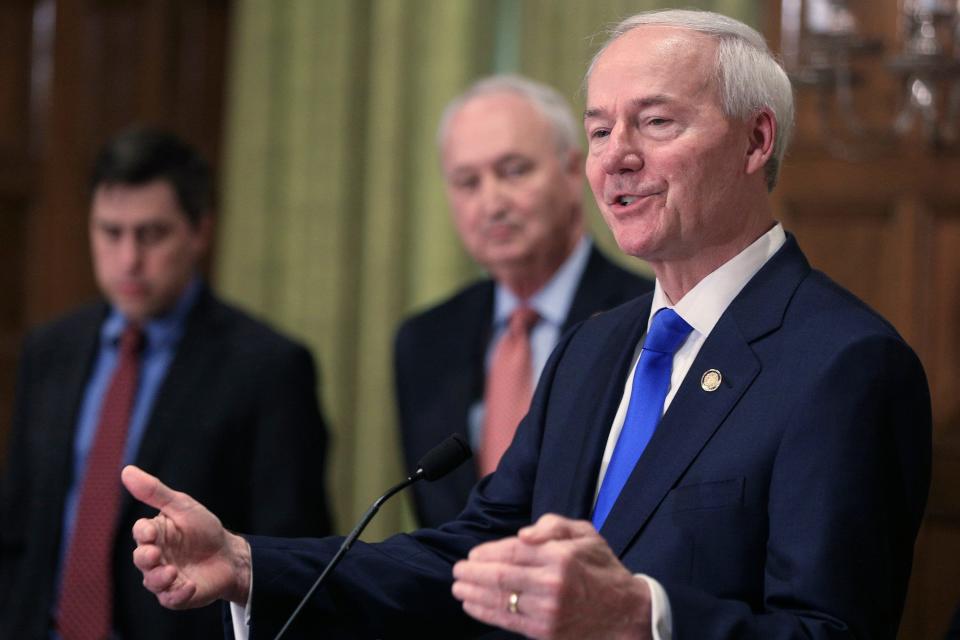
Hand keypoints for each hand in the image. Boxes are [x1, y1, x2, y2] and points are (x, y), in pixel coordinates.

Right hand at [121, 465, 251, 608]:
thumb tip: (126, 470)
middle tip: (155, 554)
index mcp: (155, 533)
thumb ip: (155, 492)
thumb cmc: (203, 528)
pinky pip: (171, 599)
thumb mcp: (182, 506)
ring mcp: (165, 576)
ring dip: (159, 578)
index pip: (141, 532)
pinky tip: (190, 585)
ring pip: (152, 581)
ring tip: (172, 573)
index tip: (150, 531)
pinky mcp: (178, 594)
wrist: (229, 554)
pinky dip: (178, 594)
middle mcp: (156, 556)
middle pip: (141, 559)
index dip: (143, 532)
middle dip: (145, 557)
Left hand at [451, 514, 650, 638]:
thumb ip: (553, 525)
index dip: (487, 552)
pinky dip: (484, 612)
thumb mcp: (586, 534)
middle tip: (457, 570)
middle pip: (500, 576)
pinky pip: (507, 621)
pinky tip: (471, 605)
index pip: (512, 551)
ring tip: (458, 587)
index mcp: (560, 556)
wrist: (626, 614)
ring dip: (472, 593)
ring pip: (500, 599)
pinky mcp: (545, 631)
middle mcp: (551, 583)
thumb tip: (522, 534)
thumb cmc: (602, 569)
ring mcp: (547, 610)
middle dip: (472, 573)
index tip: (473, 554)